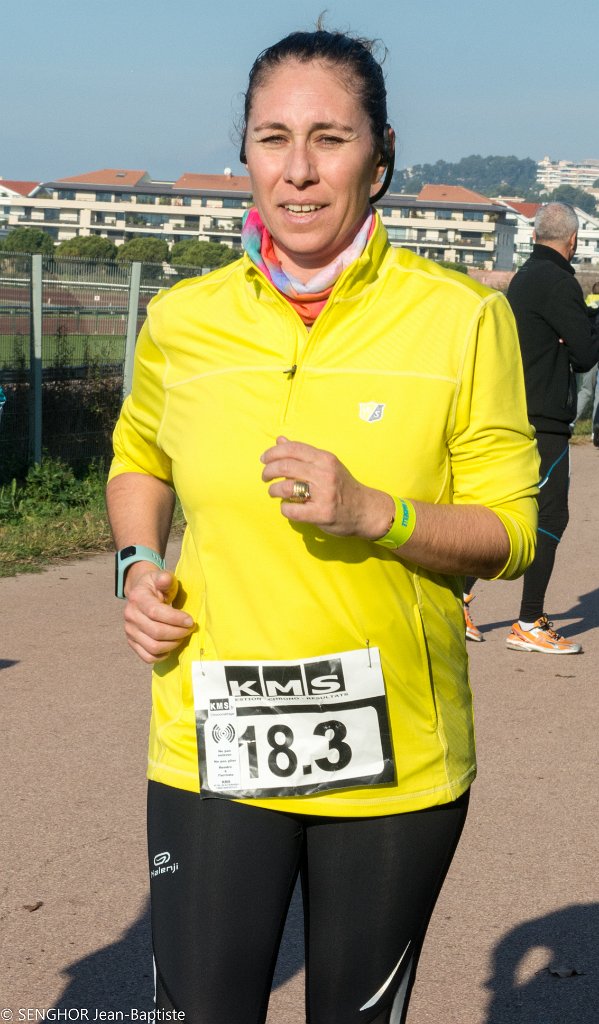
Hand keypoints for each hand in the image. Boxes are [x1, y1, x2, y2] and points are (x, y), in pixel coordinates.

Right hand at [123, 566, 194, 663]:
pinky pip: (147, 657)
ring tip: (182, 635)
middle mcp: (130, 615)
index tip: (191, 621)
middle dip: (178, 632)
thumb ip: (165, 578)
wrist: (141, 594)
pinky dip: (162, 655)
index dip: (175, 619)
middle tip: (190, 629)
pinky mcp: (132, 642)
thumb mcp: (162, 577)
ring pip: (153, 647)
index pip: (155, 612)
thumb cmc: (157, 586)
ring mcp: (129, 631)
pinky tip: (172, 645)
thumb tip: (165, 580)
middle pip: (156, 632)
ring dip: (173, 644)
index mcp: (137, 597)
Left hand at [260, 436, 392, 538]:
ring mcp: (324, 494)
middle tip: (265, 477)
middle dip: (268, 472)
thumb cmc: (343, 486)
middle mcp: (324, 473)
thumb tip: (280, 440)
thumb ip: (303, 454)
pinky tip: (288, 508)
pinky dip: (284, 509)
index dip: (273, 452)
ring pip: (285, 488)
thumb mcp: (326, 465)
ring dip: (273, 491)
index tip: (264, 459)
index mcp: (324, 458)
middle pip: (284, 467)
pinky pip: (291, 510)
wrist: (366, 510)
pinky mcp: (321, 513)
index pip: (292, 449)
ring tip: (274, 493)